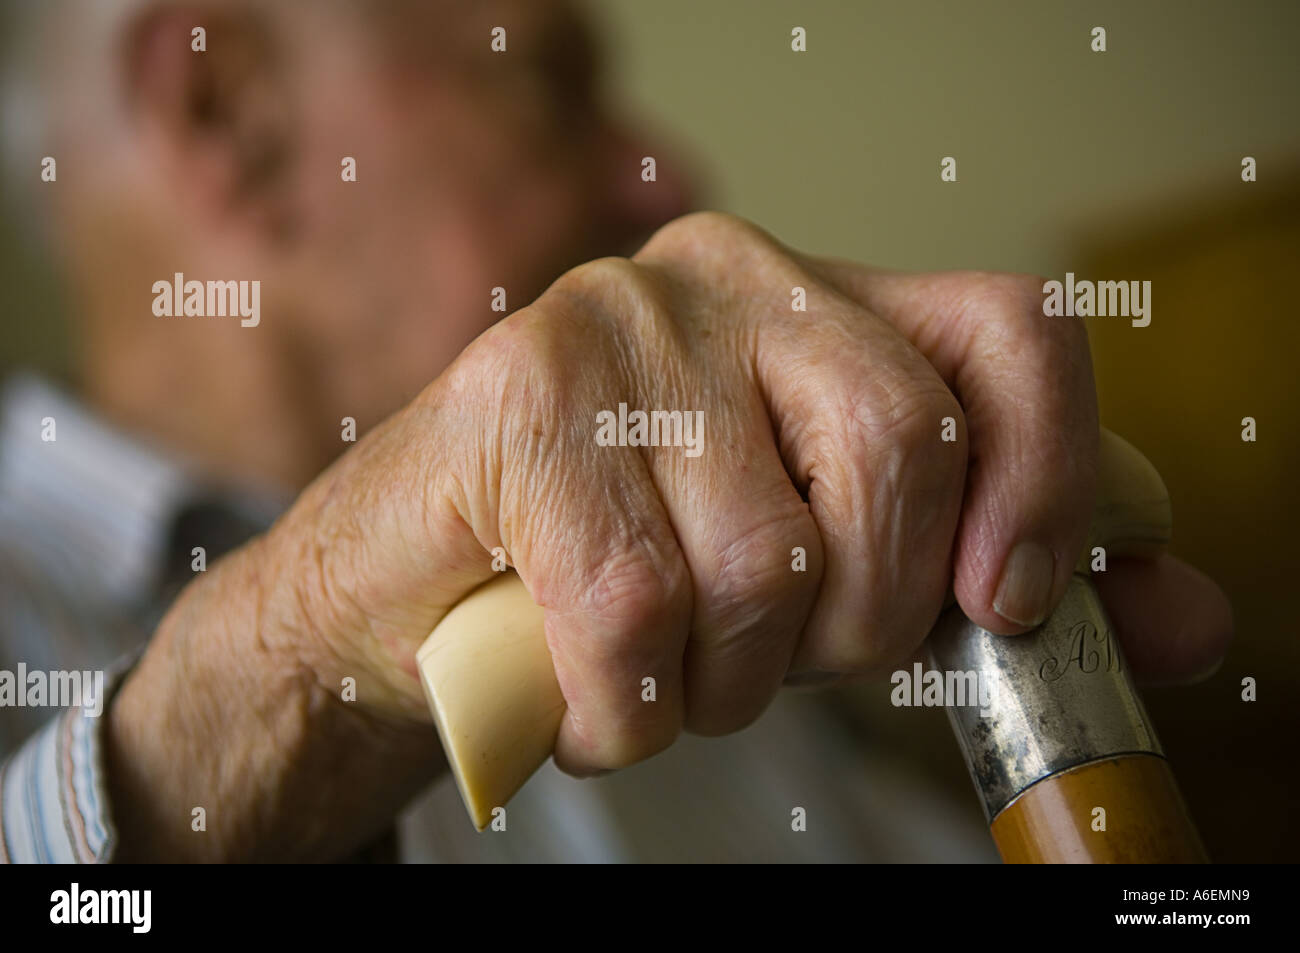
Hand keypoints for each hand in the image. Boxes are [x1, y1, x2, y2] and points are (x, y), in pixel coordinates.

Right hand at [280, 211, 1231, 777]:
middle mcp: (726, 275)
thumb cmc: (634, 573)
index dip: (1050, 475)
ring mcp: (612, 323)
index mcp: (822, 298)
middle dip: (852, 621)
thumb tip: (1188, 616)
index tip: (1003, 606)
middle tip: (770, 654)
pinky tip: (590, 688)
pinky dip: (626, 709)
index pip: (1008, 330)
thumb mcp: (837, 563)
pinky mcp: (511, 403)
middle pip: (898, 450)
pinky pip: (635, 615)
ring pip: (762, 563)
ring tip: (660, 664)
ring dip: (725, 683)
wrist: (414, 594)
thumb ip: (1003, 575)